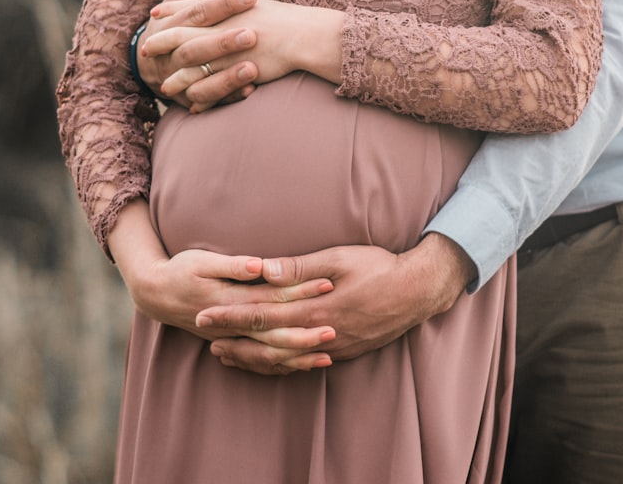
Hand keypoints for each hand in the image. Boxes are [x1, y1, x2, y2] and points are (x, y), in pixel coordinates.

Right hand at [108, 200, 336, 370]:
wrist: (156, 294)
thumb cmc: (181, 270)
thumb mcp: (203, 261)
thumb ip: (234, 265)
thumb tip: (259, 265)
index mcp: (230, 299)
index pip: (272, 297)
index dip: (301, 291)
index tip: (327, 284)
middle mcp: (233, 324)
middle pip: (274, 333)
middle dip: (305, 334)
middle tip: (335, 331)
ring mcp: (233, 338)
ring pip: (269, 354)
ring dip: (297, 356)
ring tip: (327, 356)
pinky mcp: (233, 343)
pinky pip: (259, 362)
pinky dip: (281, 366)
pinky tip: (302, 366)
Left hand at [145, 0, 344, 111]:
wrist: (303, 35)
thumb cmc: (283, 19)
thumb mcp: (251, 4)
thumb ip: (229, 0)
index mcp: (224, 11)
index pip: (189, 10)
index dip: (170, 14)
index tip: (153, 17)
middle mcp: (221, 30)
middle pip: (182, 38)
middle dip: (161, 45)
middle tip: (145, 52)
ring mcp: (228, 53)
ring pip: (193, 68)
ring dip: (177, 79)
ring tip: (165, 88)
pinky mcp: (237, 73)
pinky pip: (213, 89)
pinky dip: (201, 98)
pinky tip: (194, 106)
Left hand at [199, 233, 474, 371]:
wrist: (418, 292)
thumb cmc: (380, 268)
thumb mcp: (340, 258)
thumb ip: (300, 267)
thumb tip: (264, 269)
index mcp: (315, 309)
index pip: (262, 316)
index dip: (231, 316)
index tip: (204, 315)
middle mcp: (321, 334)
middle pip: (267, 343)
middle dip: (234, 339)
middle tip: (204, 336)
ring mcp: (333, 347)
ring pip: (283, 359)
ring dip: (252, 357)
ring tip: (225, 353)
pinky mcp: (343, 352)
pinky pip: (303, 363)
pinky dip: (279, 364)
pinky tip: (267, 361)